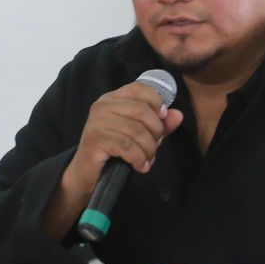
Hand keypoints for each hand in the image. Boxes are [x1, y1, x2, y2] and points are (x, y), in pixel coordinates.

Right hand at [66, 82, 184, 192]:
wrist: (86, 174)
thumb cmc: (114, 151)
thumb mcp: (140, 135)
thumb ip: (159, 124)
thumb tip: (178, 115)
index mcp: (113, 98)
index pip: (141, 88)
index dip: (157, 103)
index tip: (162, 120)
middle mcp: (103, 105)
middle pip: (143, 111)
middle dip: (155, 132)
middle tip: (154, 147)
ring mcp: (97, 121)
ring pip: (137, 131)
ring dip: (148, 150)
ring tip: (147, 160)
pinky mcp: (95, 139)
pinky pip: (127, 146)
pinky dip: (139, 158)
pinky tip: (140, 166)